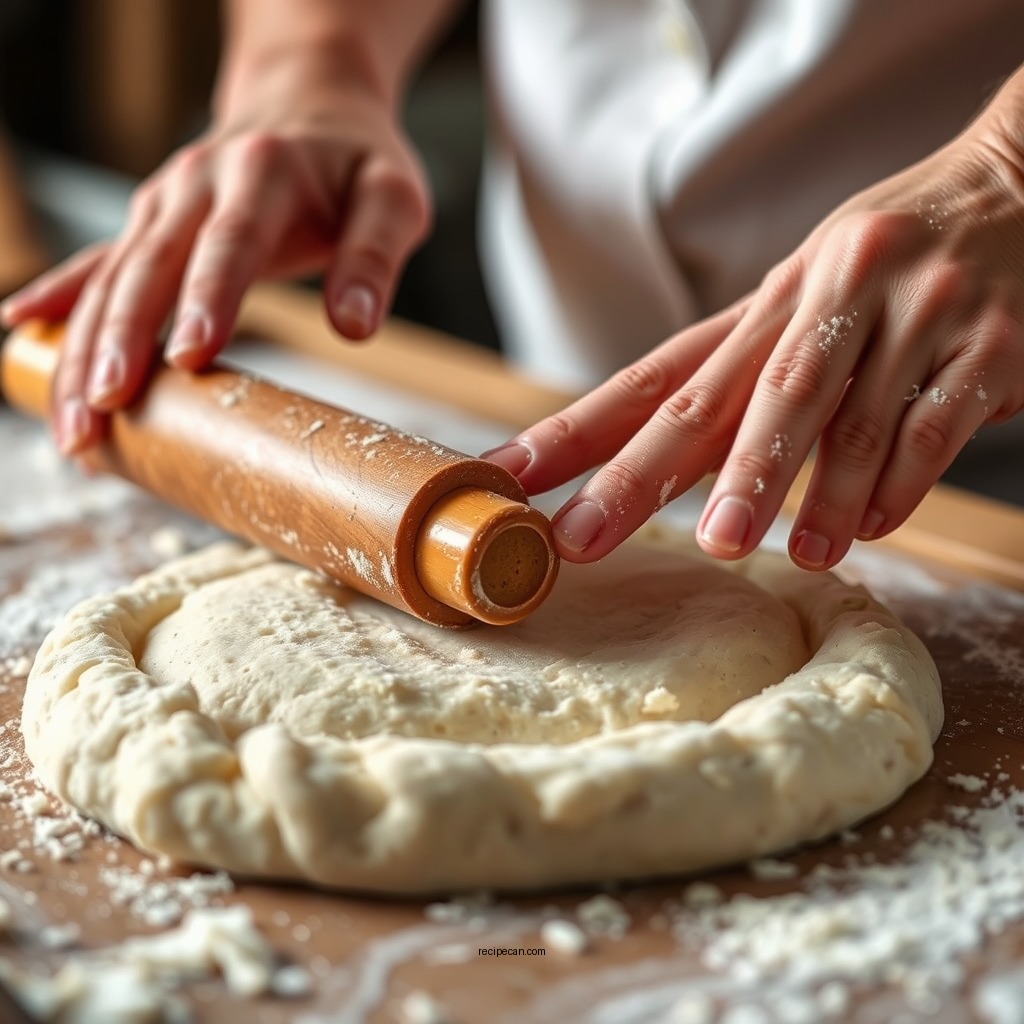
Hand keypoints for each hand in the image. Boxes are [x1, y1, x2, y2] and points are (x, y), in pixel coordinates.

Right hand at [0, 43, 430, 454]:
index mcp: (261, 173)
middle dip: (121, 341)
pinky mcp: (150, 223)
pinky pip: (97, 264)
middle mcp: (197, 183)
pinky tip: (18, 334)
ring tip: (72, 426)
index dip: (208, 299)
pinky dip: (59, 301)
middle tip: (103, 411)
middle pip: (150, 266)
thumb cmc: (357, 161)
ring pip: (111, 278)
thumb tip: (353, 328)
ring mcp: (163, 203)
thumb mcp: (394, 197)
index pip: (231, 243)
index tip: (190, 358)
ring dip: (81, 350)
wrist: (309, 103)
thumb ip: (375, 257)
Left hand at [485, 116, 1023, 570]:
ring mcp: (908, 315)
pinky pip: (930, 428)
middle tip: (591, 537)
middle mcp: (823, 297)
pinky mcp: (988, 344)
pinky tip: (867, 528)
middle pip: (722, 403)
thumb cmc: (889, 263)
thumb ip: (746, 380)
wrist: (1022, 185)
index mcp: (766, 299)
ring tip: (780, 555)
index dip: (578, 431)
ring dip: (796, 495)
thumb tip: (675, 479)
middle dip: (647, 479)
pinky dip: (894, 486)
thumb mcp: (805, 299)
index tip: (508, 476)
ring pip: (834, 421)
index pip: (656, 376)